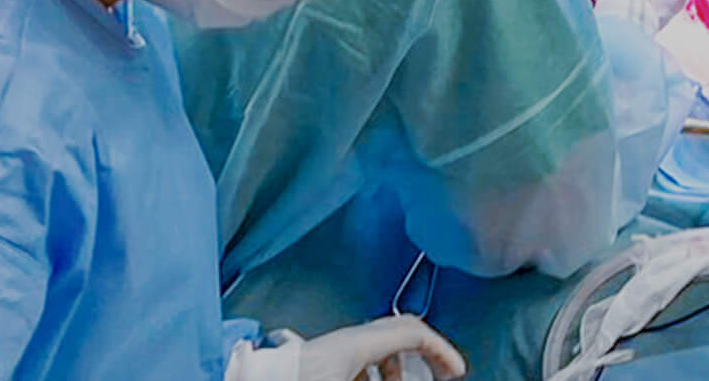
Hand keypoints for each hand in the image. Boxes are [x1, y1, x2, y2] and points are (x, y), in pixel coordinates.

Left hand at [230, 316, 466, 380]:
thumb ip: (387, 378)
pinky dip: (369, 373)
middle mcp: (341, 340)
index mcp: (354, 343)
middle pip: (394, 333)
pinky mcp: (312, 360)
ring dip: (393, 368)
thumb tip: (406, 380)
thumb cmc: (298, 379)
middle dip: (421, 356)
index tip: (457, 371)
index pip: (412, 332)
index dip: (442, 350)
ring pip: (372, 347)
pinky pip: (352, 359)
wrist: (251, 380)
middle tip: (438, 376)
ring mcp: (325, 347)